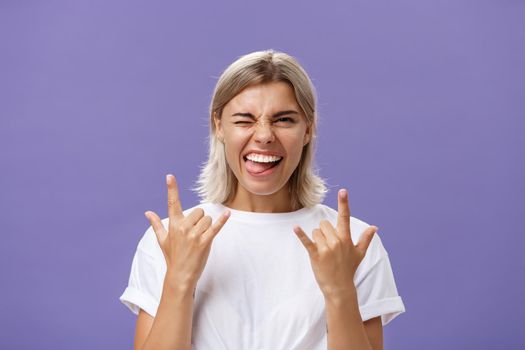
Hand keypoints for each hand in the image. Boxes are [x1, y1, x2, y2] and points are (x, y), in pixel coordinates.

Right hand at [144, 174, 229, 289]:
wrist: (180, 275)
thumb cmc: (172, 257)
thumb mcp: (162, 240)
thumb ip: (156, 224)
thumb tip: (147, 213)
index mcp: (173, 225)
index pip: (172, 203)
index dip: (171, 189)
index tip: (169, 176)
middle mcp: (183, 228)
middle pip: (199, 211)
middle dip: (201, 219)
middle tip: (196, 233)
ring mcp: (193, 235)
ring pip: (208, 219)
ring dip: (208, 226)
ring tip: (201, 239)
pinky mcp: (204, 242)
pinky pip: (215, 227)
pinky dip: (223, 220)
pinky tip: (228, 213)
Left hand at [293, 189, 377, 297]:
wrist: (340, 288)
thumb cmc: (348, 270)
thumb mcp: (359, 254)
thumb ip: (366, 239)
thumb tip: (374, 227)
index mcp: (346, 239)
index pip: (345, 217)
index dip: (344, 203)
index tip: (343, 190)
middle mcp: (337, 241)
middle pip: (324, 224)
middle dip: (324, 232)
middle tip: (328, 246)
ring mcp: (326, 248)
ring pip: (316, 232)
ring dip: (316, 239)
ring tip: (322, 252)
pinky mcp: (316, 255)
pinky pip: (307, 241)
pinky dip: (301, 235)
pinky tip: (296, 228)